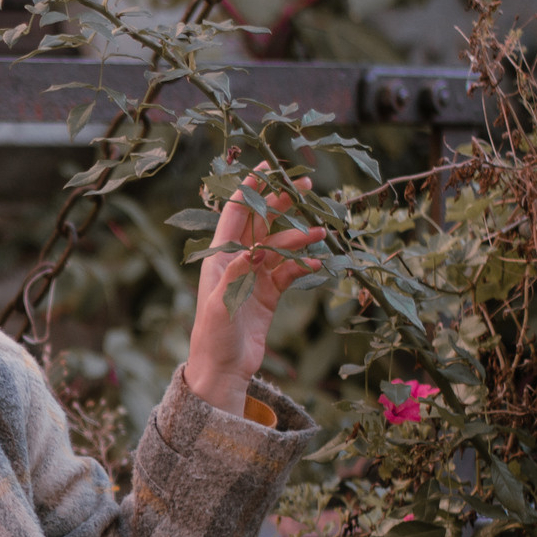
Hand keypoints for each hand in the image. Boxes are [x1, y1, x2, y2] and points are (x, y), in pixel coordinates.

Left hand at [183, 165, 327, 416]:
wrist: (222, 369)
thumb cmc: (213, 336)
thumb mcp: (221, 303)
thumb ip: (238, 273)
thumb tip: (257, 246)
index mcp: (219, 258)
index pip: (235, 215)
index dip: (250, 189)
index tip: (268, 167)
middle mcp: (236, 261)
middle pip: (261, 223)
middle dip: (282, 203)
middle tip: (307, 186)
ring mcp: (255, 276)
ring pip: (281, 245)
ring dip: (300, 237)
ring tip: (322, 232)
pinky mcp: (269, 293)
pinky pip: (291, 271)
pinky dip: (304, 264)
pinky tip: (320, 262)